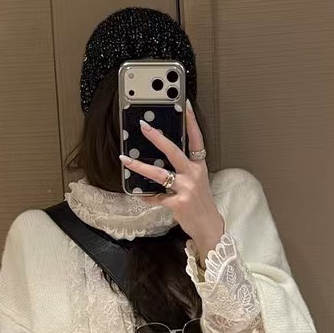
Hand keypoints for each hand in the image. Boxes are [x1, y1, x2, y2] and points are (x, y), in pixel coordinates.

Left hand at [120, 102, 224, 260]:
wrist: (208, 227)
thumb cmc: (200, 204)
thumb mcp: (198, 182)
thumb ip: (184, 170)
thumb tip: (161, 161)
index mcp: (199, 167)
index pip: (197, 139)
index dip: (192, 122)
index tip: (185, 105)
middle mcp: (193, 175)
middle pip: (173, 151)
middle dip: (157, 137)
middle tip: (144, 127)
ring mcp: (186, 189)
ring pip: (159, 174)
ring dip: (139, 166)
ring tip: (125, 159)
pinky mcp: (177, 203)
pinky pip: (156, 197)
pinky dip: (147, 197)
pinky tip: (141, 195)